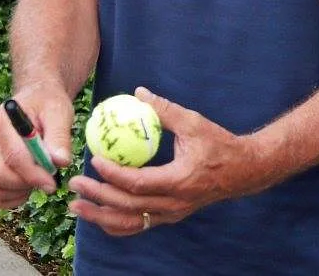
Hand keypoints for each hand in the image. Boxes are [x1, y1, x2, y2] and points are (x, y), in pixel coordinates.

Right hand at [0, 83, 73, 207]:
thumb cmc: (49, 103)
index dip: (33, 174)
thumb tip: (60, 162)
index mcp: (3, 119)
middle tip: (49, 181)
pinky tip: (29, 186)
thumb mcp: (59, 111)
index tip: (52, 184)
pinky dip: (12, 198)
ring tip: (40, 178)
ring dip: (19, 192)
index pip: (14, 155)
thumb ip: (60, 136)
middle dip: (25, 184)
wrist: (39, 99)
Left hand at [68, 87, 255, 235]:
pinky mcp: (170, 215)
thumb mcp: (193, 122)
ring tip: (77, 206)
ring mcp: (171, 213)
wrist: (243, 170)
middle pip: (128, 208)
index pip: (137, 184)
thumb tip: (138, 93)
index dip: (113, 174)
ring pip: (131, 223)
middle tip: (75, 182)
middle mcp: (173, 204)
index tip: (94, 159)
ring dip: (101, 216)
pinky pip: (139, 225)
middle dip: (98, 197)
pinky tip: (99, 214)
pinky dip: (116, 223)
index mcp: (178, 181)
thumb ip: (164, 110)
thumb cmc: (218, 144)